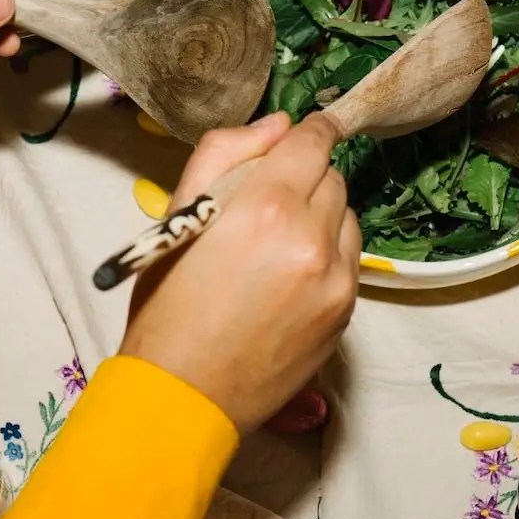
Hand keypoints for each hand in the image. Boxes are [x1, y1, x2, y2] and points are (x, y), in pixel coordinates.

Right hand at [121, 113, 360, 429]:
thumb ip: (226, 154)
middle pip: (333, 178)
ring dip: (323, 215)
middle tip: (272, 197)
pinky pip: (351, 261)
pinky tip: (291, 274)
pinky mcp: (346, 313)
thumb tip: (280, 125)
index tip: (307, 130)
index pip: (312, 144)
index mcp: (266, 206)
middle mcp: (312, 238)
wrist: (183, 394)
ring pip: (348, 218)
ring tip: (281, 240)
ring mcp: (336, 279)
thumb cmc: (167, 304)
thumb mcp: (177, 215)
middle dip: (307, 177)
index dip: (311, 130)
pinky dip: (329, 254)